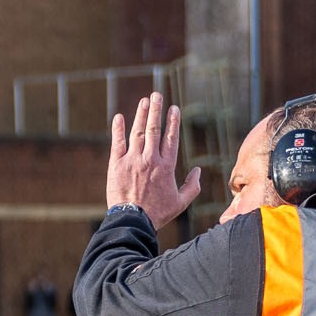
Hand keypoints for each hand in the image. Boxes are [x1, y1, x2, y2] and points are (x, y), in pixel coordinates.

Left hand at [108, 91, 204, 225]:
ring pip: (137, 132)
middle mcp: (150, 159)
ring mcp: (132, 160)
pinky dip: (118, 129)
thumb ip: (192, 186)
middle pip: (154, 129)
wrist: (132, 220)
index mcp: (166, 166)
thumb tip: (199, 171)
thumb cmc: (157, 213)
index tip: (173, 108)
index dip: (172, 121)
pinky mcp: (116, 164)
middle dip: (156, 110)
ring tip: (144, 101)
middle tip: (157, 95)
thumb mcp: (181, 202)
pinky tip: (119, 117)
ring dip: (141, 114)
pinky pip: (117, 143)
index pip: (170, 137)